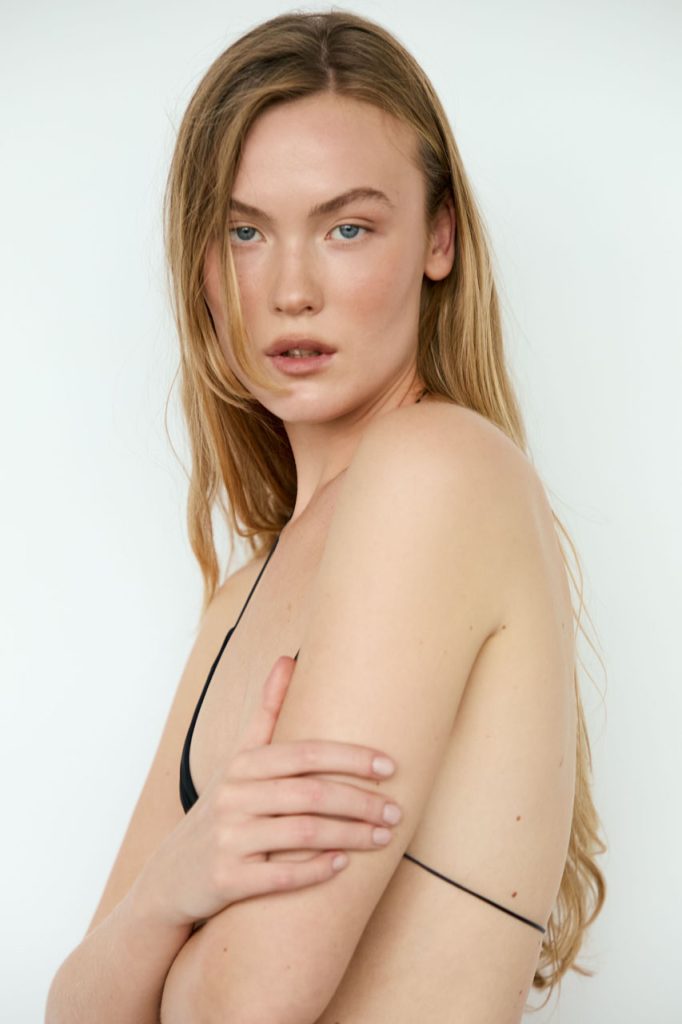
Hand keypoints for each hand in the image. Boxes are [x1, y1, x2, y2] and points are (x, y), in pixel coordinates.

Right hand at [136, 653, 400, 927]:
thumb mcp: (238, 759)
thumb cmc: (221, 809)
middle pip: (311, 794)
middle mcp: (233, 797)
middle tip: (397, 812)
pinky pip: (282, 876)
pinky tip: (344, 865)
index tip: (390, 766)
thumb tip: (288, 658)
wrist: (171, 876)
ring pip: (303, 834)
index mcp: (242, 764)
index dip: (351, 758)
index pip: (306, 754)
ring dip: (351, 836)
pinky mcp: (226, 879)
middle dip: (361, 802)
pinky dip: (317, 870)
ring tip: (383, 837)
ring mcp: (228, 839)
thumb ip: (267, 712)